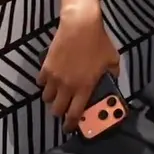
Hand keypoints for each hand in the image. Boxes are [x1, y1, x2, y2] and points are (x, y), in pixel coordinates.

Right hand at [38, 2, 119, 131]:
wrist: (80, 26)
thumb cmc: (99, 43)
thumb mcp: (113, 60)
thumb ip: (112, 75)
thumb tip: (112, 81)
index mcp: (84, 88)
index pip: (74, 114)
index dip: (71, 124)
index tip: (69, 128)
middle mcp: (67, 86)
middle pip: (57, 110)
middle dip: (60, 113)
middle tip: (65, 108)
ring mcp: (54, 77)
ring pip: (47, 98)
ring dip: (53, 98)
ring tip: (59, 93)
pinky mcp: (46, 67)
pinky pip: (41, 82)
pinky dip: (45, 84)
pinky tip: (51, 79)